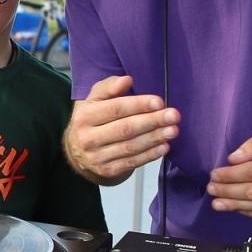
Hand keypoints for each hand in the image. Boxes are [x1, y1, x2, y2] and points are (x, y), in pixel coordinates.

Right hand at [63, 75, 177, 184]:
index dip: (139, 105)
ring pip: (130, 147)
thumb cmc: (92, 119)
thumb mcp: (94, 99)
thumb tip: (126, 80)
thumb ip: (110, 86)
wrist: (78, 150)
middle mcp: (88, 138)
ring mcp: (97, 157)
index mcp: (85, 116)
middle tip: (173, 116)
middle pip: (125, 129)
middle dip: (152, 121)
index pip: (115, 109)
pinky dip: (150, 155)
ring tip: (172, 130)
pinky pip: (132, 162)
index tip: (159, 102)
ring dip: (155, 138)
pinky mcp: (107, 170)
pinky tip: (164, 146)